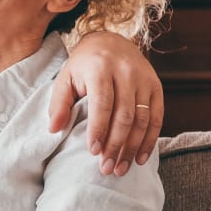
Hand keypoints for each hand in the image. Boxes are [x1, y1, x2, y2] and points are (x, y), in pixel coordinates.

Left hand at [49, 32, 163, 175]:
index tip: (93, 152)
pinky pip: (157, 117)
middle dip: (116, 145)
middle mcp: (126, 73)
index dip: (99, 129)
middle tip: (106, 168)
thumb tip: (54, 129)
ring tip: (120, 168)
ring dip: (133, 147)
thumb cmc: (83, 66)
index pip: (102, 104)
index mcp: (100, 69)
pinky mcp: (156, 86)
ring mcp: (144, 79)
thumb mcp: (65, 78)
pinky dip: (150, 139)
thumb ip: (59, 103)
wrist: (110, 42)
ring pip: (142, 119)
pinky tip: (140, 158)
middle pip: (125, 115)